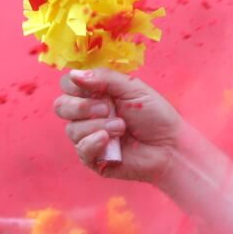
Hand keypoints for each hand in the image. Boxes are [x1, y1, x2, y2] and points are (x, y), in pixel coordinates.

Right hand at [54, 70, 184, 183]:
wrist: (171, 147)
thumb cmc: (156, 116)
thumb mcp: (133, 89)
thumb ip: (105, 78)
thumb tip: (73, 74)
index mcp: (95, 95)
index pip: (67, 86)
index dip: (75, 86)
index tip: (96, 89)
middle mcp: (88, 116)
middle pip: (61, 106)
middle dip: (82, 106)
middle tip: (107, 109)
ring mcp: (89, 137)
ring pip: (72, 129)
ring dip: (98, 125)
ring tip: (122, 128)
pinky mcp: (94, 158)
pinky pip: (81, 149)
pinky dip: (93, 143)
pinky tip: (110, 140)